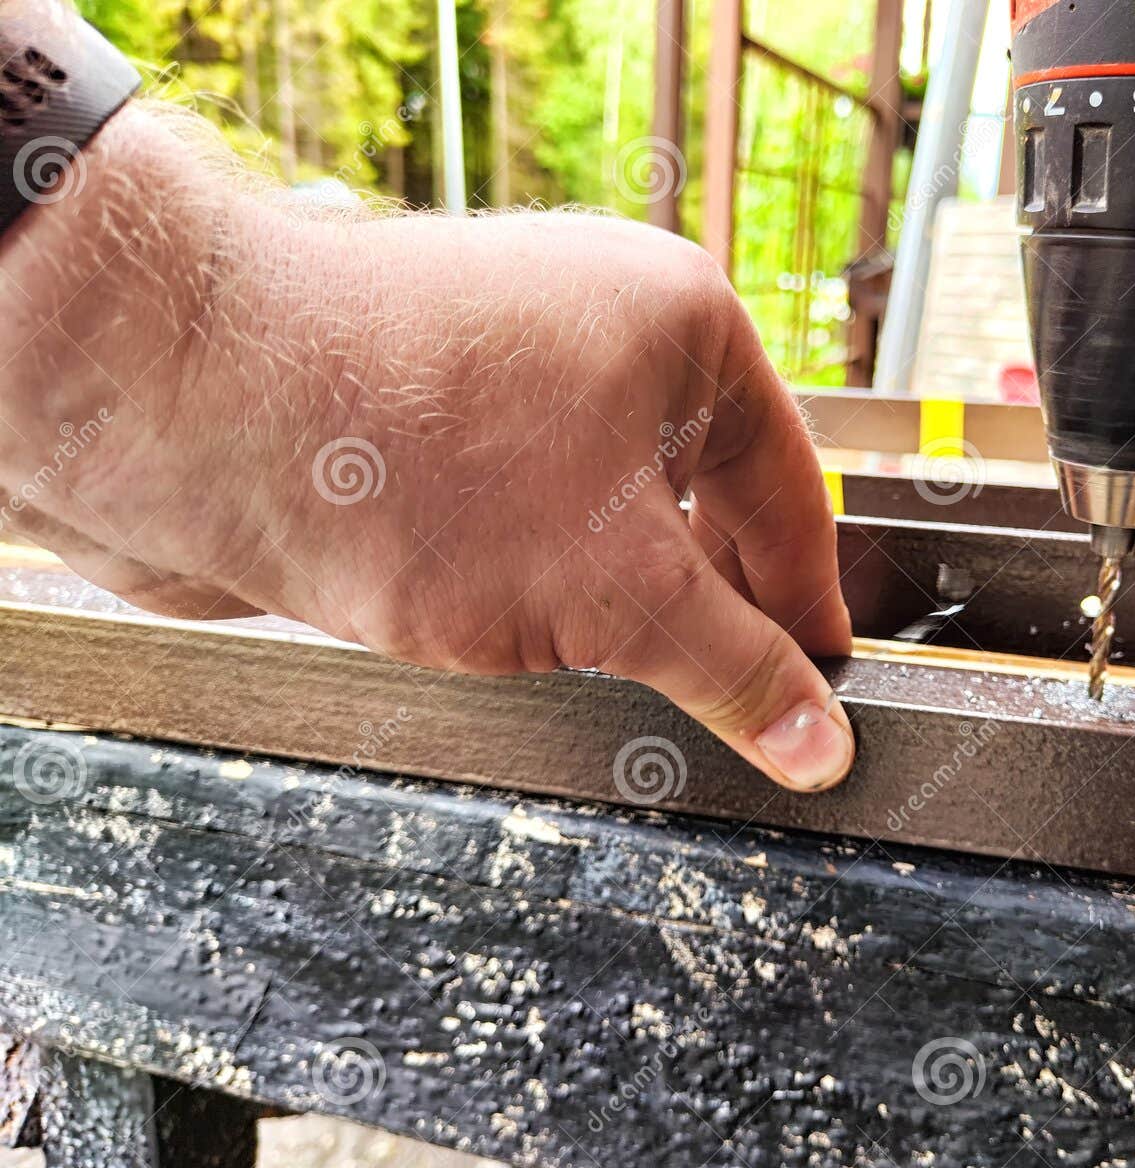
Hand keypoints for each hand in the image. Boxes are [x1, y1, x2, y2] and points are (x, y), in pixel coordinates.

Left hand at [0, 105, 855, 792]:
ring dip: (620, 606)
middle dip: (711, 610)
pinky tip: (531, 648)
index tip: (818, 687)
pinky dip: (541, 587)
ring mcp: (507, 371)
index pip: (789, 490)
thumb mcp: (615, 592)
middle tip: (735, 709)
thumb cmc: (406, 454)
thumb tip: (814, 739)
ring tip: (633, 692)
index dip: (808, 602)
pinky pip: (524, 518)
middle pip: (698, 501)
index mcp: (682, 327)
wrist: (181, 415)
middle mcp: (599, 333)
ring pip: (606, 517)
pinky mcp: (427, 418)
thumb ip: (731, 670)